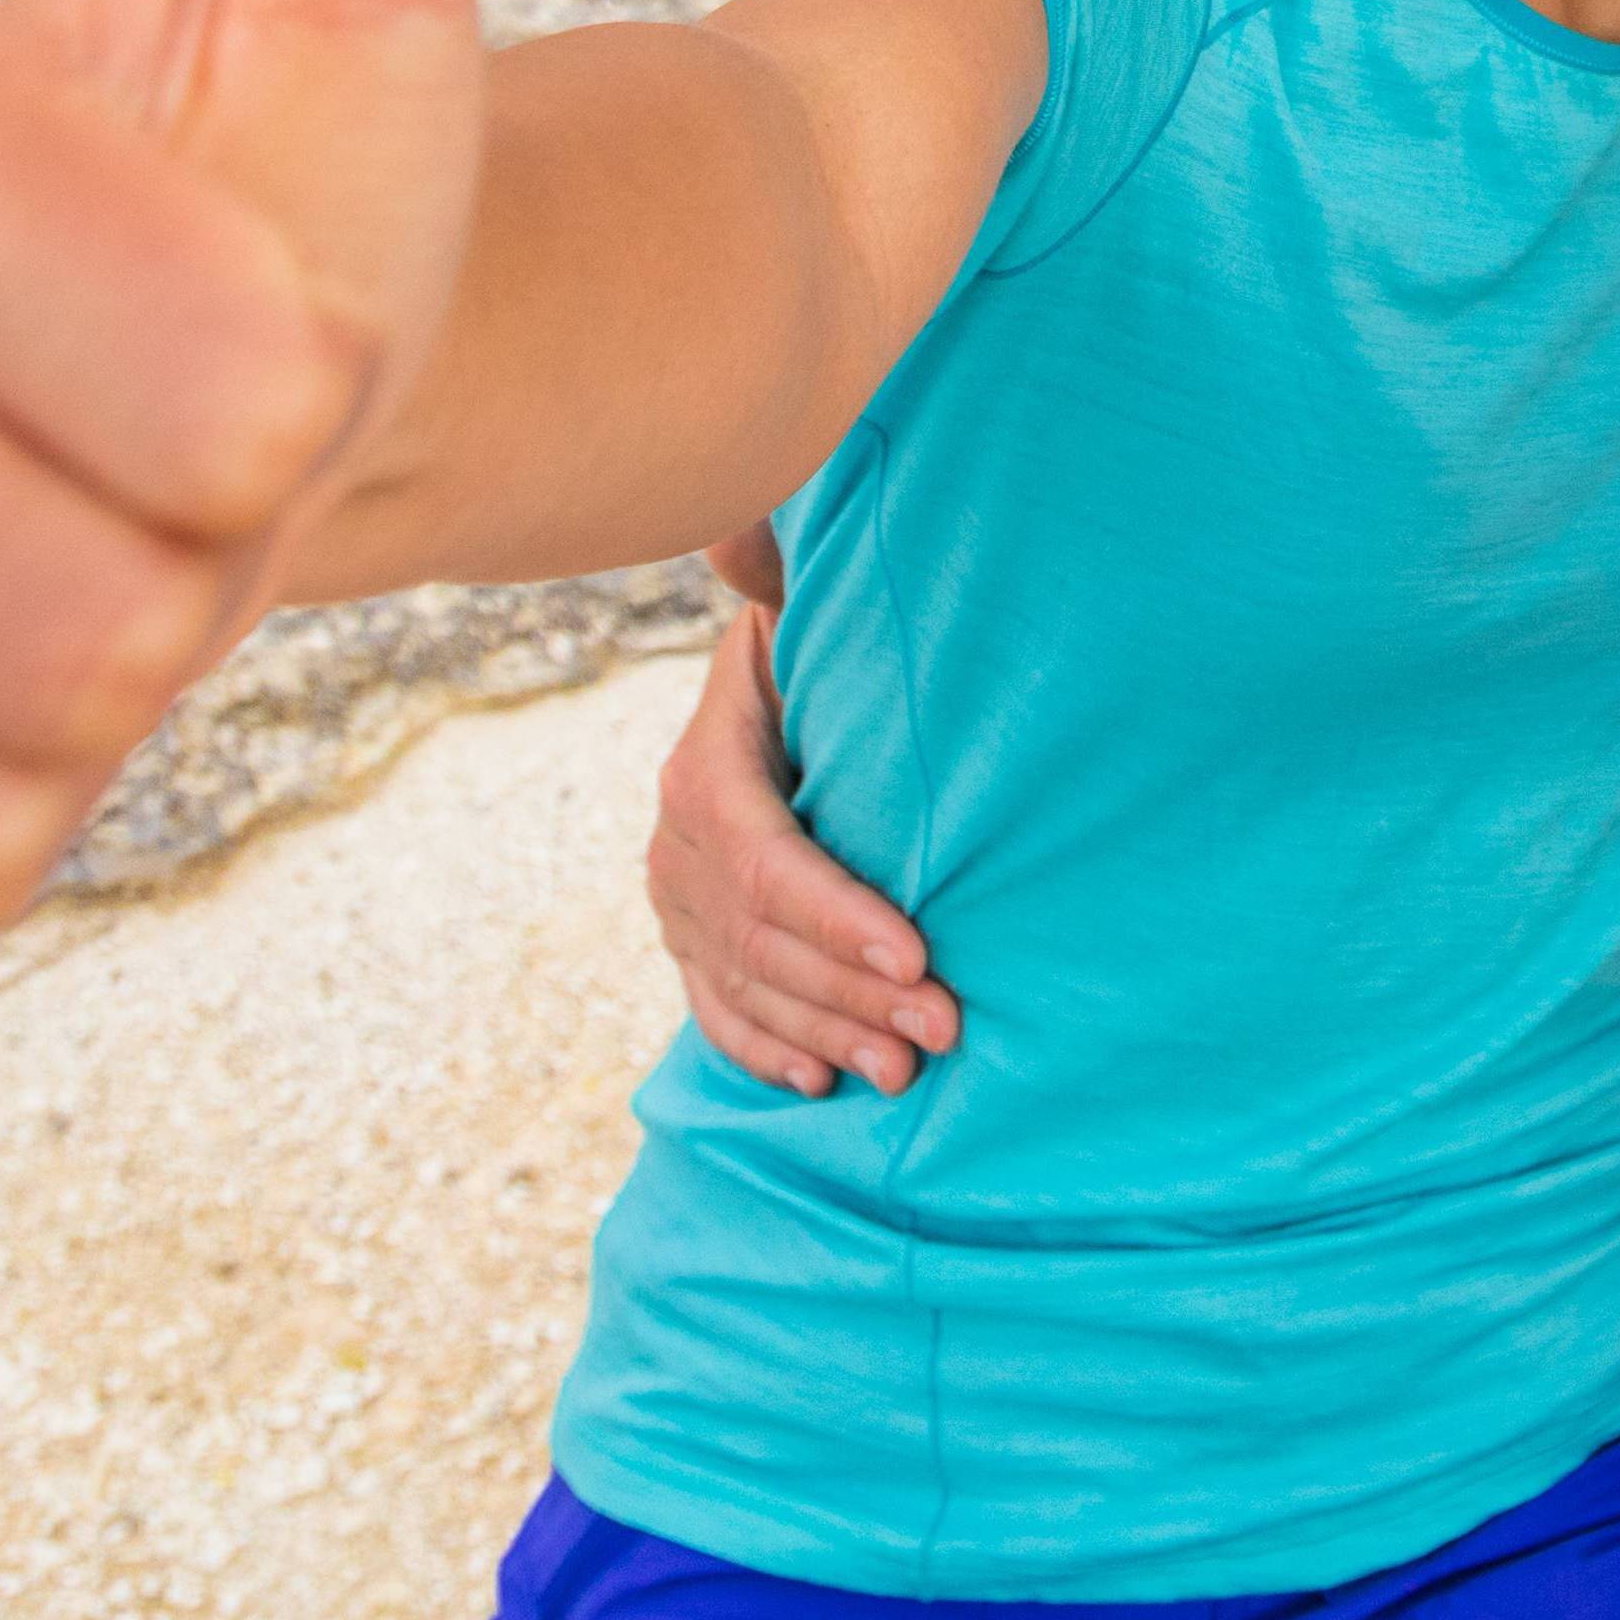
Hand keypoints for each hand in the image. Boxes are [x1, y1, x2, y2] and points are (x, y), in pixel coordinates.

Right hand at [652, 603, 963, 1093]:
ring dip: (827, 1031)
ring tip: (908, 1068)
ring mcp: (674, 900)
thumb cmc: (815, 645)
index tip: (916, 950)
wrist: (762, 680)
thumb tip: (759, 538)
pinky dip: (765, 1051)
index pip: (763, 857)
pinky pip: (714, 1010)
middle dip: (855, 989)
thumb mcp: (802, 617)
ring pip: (744, 984)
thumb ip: (788, 589)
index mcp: (706, 766)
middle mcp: (674, 842)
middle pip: (761, 937)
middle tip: (945, 1024)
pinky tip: (821, 1081)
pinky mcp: (686, 940)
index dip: (836, 912)